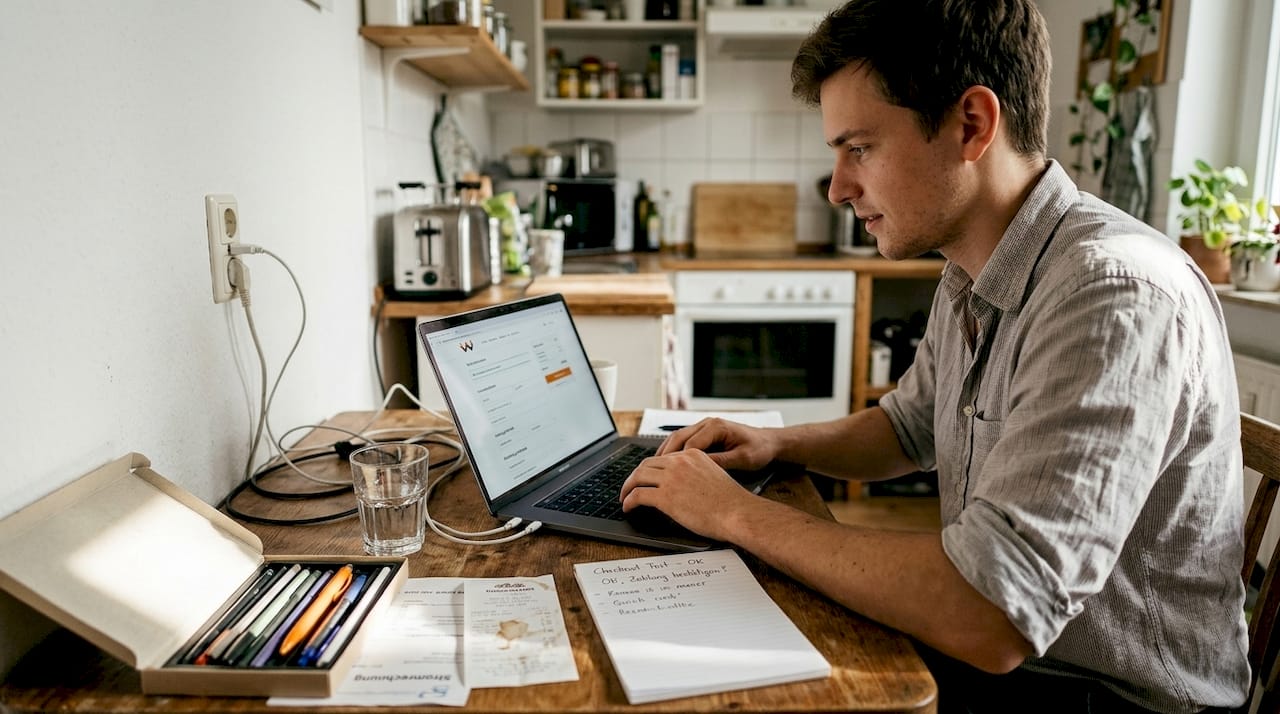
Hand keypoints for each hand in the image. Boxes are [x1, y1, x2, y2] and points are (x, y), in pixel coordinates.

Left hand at [620, 448, 756, 540]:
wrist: (737, 512)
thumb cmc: (731, 502)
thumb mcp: (712, 476)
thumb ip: (695, 474)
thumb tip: (682, 487)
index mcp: (692, 455)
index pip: (663, 458)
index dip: (650, 469)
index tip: (645, 478)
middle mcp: (680, 462)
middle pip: (646, 464)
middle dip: (635, 476)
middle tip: (629, 487)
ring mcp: (671, 478)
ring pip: (638, 477)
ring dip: (627, 487)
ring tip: (624, 497)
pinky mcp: (665, 496)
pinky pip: (638, 495)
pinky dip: (629, 501)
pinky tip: (628, 507)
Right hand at [655, 417, 780, 470]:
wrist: (769, 442)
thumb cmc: (759, 450)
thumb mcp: (742, 459)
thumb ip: (721, 461)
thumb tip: (700, 469)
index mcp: (716, 427)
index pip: (690, 445)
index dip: (678, 462)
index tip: (668, 477)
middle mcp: (707, 423)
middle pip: (678, 438)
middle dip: (664, 456)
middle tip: (651, 473)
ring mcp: (704, 427)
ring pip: (677, 438)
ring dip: (665, 453)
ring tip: (652, 470)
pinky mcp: (703, 433)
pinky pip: (683, 441)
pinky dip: (672, 452)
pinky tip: (665, 464)